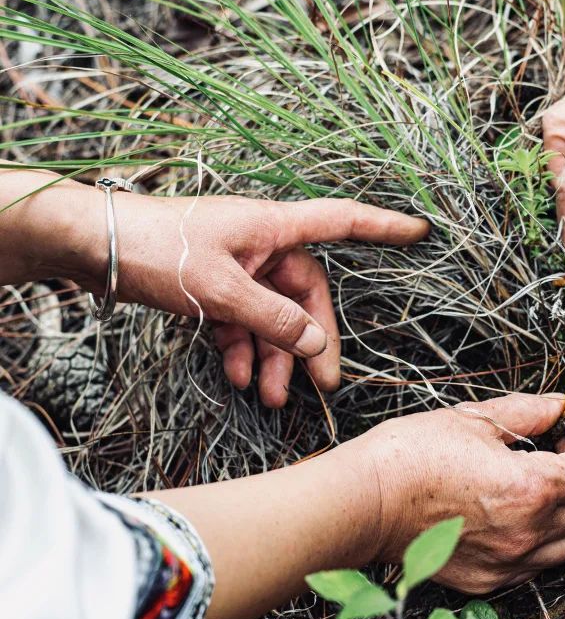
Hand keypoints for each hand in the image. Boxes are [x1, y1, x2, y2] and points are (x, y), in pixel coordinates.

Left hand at [77, 190, 427, 406]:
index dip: (383, 227)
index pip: (342, 221)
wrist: (89, 248)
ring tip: (272, 396)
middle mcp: (263, 245)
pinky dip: (245, 349)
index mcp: (273, 227)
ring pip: (273, 316)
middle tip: (321, 386)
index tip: (419, 230)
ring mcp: (239, 267)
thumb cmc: (154, 250)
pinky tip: (241, 377)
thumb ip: (271, 318)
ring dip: (275, 356)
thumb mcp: (218, 290)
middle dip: (309, 342)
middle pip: (306, 295)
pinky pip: (244, 322)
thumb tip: (313, 345)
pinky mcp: (214, 286)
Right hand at [352, 393, 564, 593]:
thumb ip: (527, 412)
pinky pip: (541, 561)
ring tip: (542, 480)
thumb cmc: (410, 457)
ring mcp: (511, 562)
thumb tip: (558, 405)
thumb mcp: (474, 419)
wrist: (364, 503)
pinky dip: (545, 536)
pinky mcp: (491, 579)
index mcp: (533, 488)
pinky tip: (516, 509)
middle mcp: (530, 532)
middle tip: (560, 446)